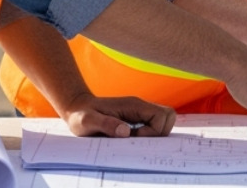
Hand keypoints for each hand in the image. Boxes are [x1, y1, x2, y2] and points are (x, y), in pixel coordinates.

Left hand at [60, 92, 175, 137]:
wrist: (77, 108)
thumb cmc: (81, 115)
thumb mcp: (88, 121)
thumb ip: (106, 124)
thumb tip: (125, 132)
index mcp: (134, 105)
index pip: (162, 116)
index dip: (154, 132)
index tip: (135, 138)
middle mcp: (141, 107)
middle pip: (169, 116)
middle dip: (159, 133)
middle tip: (137, 141)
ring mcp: (140, 112)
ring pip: (164, 121)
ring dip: (154, 135)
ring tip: (133, 141)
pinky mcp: (137, 118)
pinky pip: (154, 125)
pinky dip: (148, 135)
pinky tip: (130, 140)